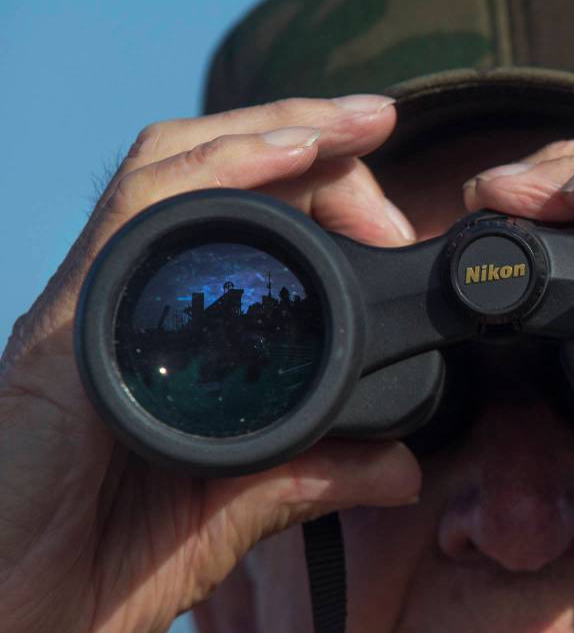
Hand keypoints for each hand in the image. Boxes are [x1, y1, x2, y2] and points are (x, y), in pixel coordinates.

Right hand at [0, 95, 421, 632]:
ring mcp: (97, 302)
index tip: (395, 223)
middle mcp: (129, 301)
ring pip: (180, 164)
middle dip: (315, 150)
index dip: (325, 197)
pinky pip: (143, 207)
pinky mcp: (70, 320)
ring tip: (357, 123)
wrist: (13, 610)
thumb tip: (401, 468)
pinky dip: (222, 164)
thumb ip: (312, 478)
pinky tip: (293, 149)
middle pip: (220, 177)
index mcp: (168, 335)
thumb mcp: (232, 509)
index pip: (244, 224)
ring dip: (279, 129)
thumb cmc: (100, 562)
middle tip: (385, 149)